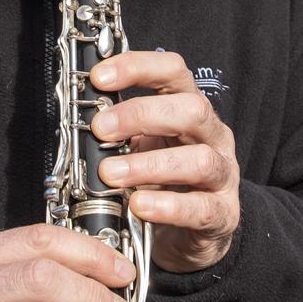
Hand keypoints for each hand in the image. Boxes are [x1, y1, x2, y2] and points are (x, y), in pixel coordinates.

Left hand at [89, 49, 240, 273]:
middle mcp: (213, 137)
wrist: (190, 234)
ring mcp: (224, 176)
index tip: (98, 78)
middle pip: (192, 110)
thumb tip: (78, 114)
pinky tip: (138, 206)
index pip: (173, 71)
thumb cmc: (162, 183)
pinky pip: (201, 208)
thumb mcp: (138, 147)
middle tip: (101, 129)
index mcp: (189, 110)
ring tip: (110, 174)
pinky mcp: (223, 214)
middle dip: (141, 115)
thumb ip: (117, 131)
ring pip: (199, 160)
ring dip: (149, 165)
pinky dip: (167, 206)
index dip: (137, 67)